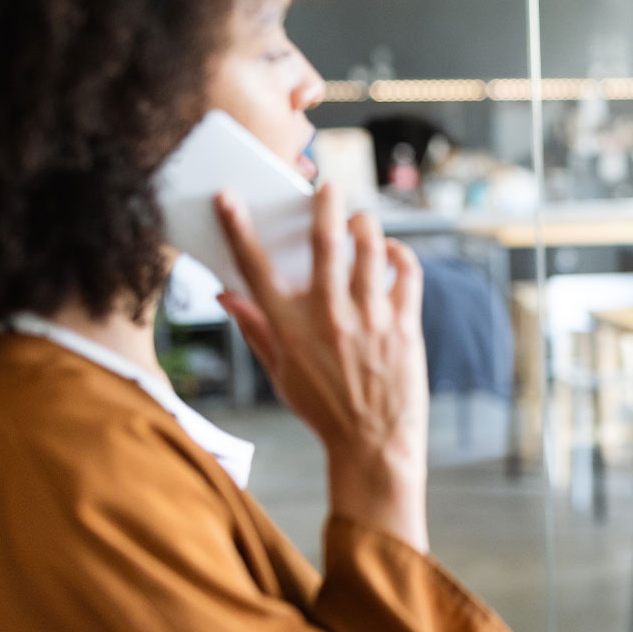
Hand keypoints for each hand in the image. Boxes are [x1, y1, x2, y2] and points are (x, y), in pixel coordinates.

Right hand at [214, 184, 431, 550]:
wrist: (373, 446)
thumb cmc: (324, 410)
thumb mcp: (279, 373)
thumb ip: (254, 329)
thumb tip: (225, 294)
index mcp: (289, 330)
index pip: (255, 270)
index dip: (238, 229)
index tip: (229, 198)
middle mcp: (329, 318)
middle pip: (324, 241)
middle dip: (324, 203)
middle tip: (326, 186)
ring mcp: (370, 320)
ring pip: (371, 248)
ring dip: (365, 224)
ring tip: (360, 220)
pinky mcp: (404, 326)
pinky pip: (406, 273)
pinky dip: (400, 255)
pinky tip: (391, 254)